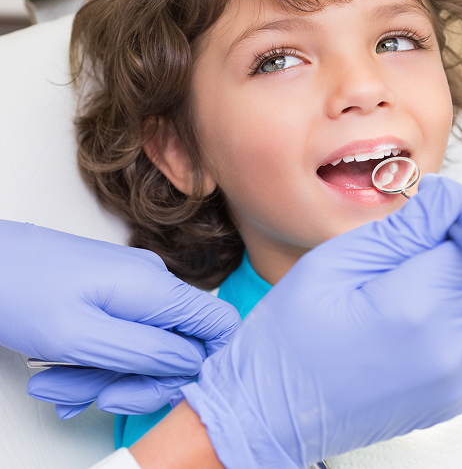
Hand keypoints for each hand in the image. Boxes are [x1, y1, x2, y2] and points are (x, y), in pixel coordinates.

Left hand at [0, 220, 239, 416]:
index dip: (209, 363)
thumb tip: (193, 364)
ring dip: (104, 376)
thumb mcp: (83, 337)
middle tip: (94, 396)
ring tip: (56, 383)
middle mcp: (153, 285)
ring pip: (143, 348)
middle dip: (136, 381)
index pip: (220, 324)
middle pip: (177, 347)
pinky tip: (60, 371)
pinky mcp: (114, 293)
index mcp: (157, 289)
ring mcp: (134, 288)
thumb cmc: (20, 289)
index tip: (169, 389)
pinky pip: (122, 337)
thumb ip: (146, 353)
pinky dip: (95, 361)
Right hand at [178, 175, 461, 467]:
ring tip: (427, 270)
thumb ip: (403, 228)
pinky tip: (437, 308)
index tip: (436, 203)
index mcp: (417, 306)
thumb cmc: (291, 337)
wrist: (275, 408)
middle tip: (428, 231)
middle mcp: (451, 347)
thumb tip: (446, 200)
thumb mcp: (337, 260)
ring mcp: (459, 378)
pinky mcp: (458, 396)